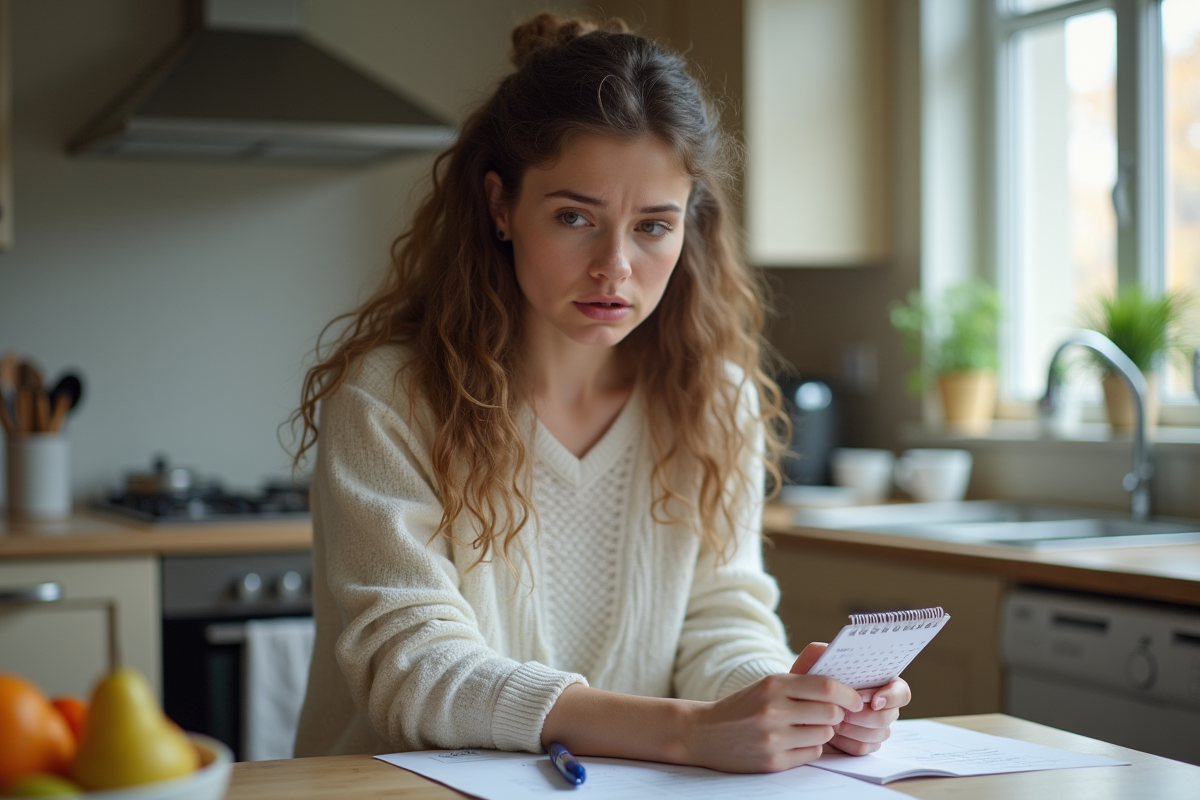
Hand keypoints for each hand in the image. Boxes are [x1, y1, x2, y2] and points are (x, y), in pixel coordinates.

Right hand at [683, 669, 863, 772]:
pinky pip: (811, 753)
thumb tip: (843, 691)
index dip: (848, 694)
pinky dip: (810, 747)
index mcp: (773, 685)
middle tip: (833, 715)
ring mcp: (773, 738)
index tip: (856, 700)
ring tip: (806, 728)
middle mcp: (773, 710)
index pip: (826, 687)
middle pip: (830, 713)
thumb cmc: (742, 707)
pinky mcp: (773, 761)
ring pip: (824, 735)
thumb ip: (800, 685)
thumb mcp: (766, 686)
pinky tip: (794, 742)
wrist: (704, 733)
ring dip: (822, 732)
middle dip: (837, 715)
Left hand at [790, 642, 910, 755]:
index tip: (872, 701)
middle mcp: (883, 704)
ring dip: (855, 729)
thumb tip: (830, 649)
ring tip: (835, 723)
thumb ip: (819, 652)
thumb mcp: (810, 663)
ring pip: (879, 734)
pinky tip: (834, 734)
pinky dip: (848, 742)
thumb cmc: (808, 682)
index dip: (891, 697)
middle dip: (866, 716)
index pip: (901, 691)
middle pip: (890, 715)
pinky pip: (864, 748)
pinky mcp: (865, 743)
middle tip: (844, 713)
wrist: (798, 707)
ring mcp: (876, 726)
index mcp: (878, 681)